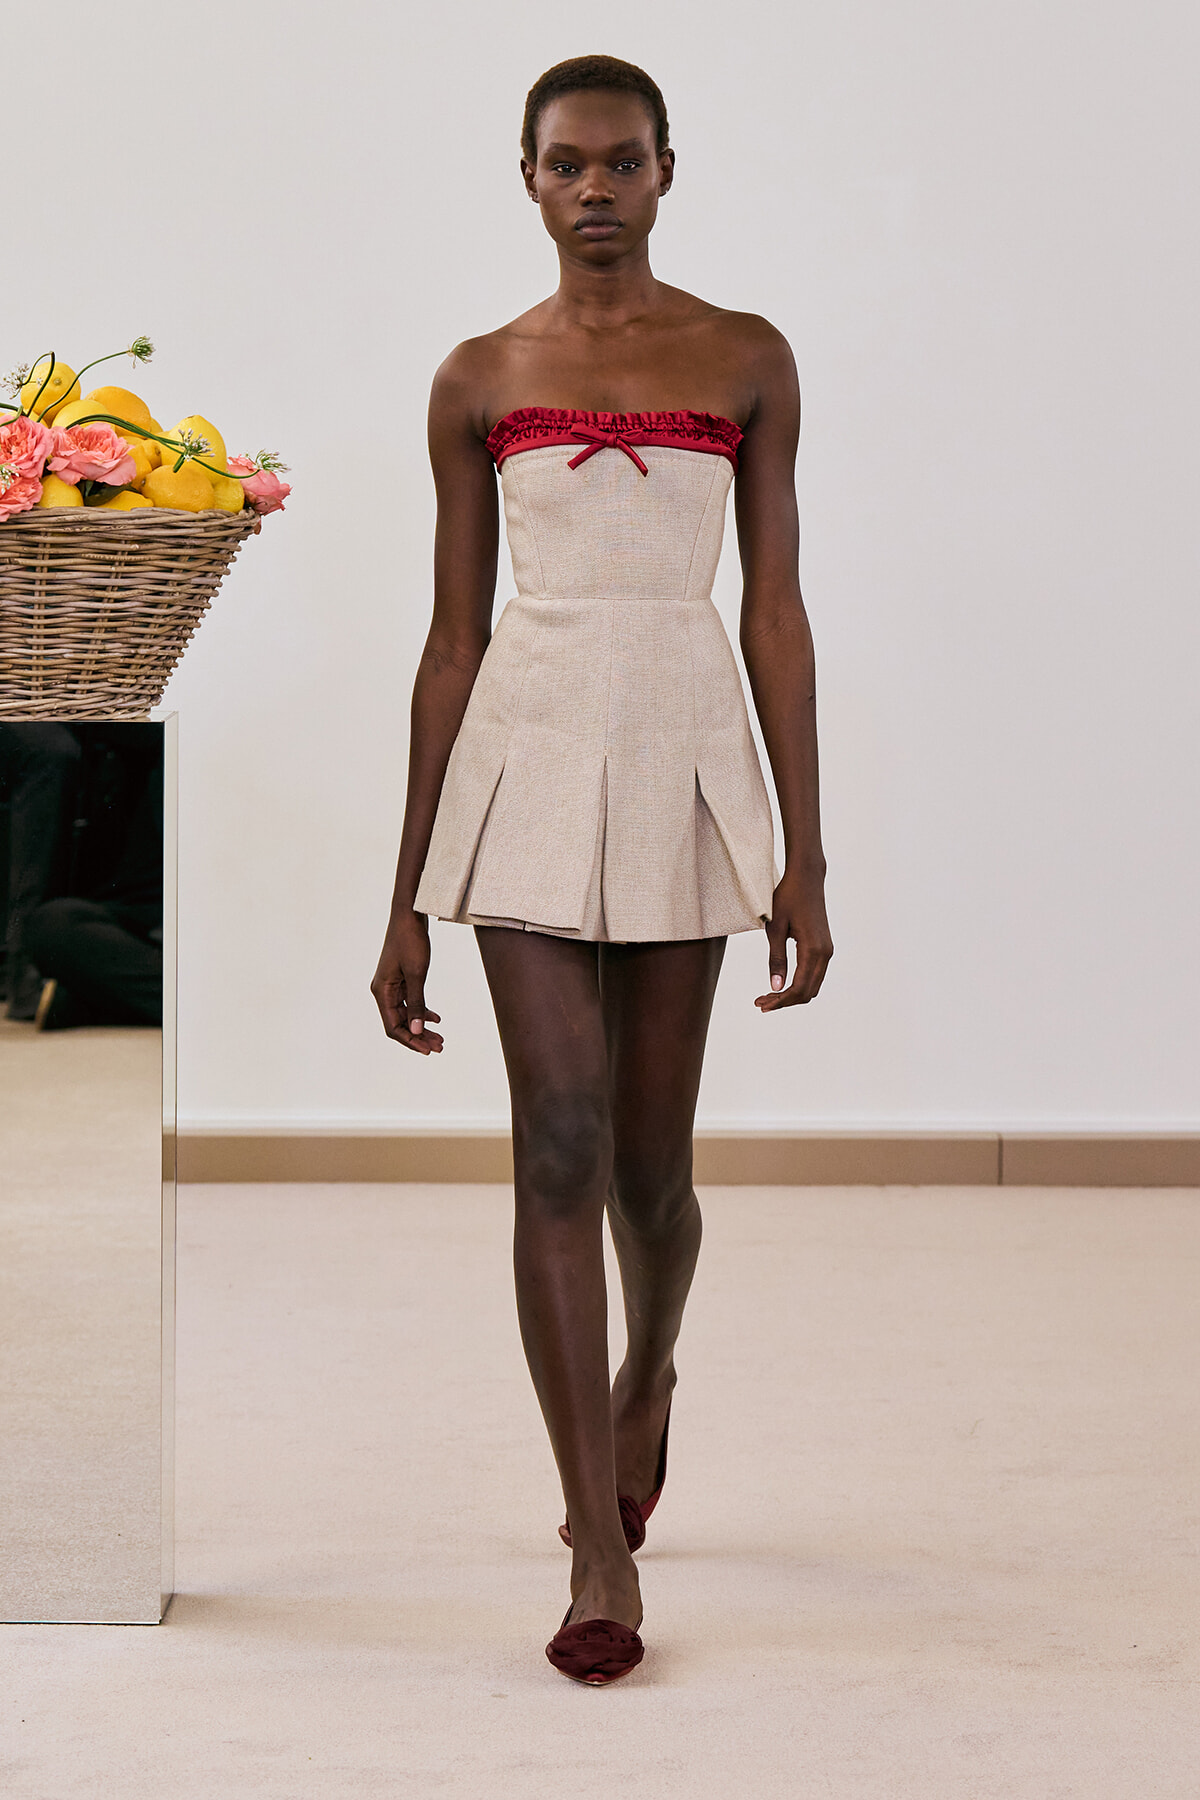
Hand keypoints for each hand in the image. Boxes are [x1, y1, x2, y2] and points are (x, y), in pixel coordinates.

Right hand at [371, 909, 443, 1053]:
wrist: (409, 915)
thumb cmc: (411, 941)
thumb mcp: (417, 974)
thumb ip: (417, 1003)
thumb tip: (417, 1030)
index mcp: (382, 991)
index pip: (393, 1027)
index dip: (411, 1041)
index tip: (429, 1050)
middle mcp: (383, 990)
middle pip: (399, 1024)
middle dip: (419, 1037)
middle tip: (440, 1047)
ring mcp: (391, 985)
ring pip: (406, 1014)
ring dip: (422, 1026)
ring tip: (441, 1037)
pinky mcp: (400, 979)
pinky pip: (409, 1002)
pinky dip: (422, 1011)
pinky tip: (436, 1018)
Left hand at [755, 866, 832, 1011]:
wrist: (806, 877)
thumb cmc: (787, 897)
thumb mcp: (775, 928)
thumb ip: (776, 959)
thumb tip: (776, 987)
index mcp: (813, 949)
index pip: (798, 988)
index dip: (780, 1001)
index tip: (761, 1004)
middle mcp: (825, 953)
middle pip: (807, 992)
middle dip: (784, 1002)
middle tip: (761, 1003)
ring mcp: (827, 950)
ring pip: (812, 986)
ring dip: (792, 995)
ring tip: (768, 996)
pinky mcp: (824, 947)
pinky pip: (814, 974)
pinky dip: (799, 984)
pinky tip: (782, 984)